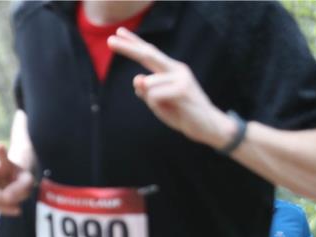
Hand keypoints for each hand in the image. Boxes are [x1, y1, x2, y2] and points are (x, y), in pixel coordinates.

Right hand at [0, 142, 34, 214]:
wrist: (9, 183)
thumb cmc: (18, 179)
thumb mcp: (27, 182)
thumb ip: (21, 187)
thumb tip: (6, 197)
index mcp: (2, 161)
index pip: (1, 155)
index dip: (0, 151)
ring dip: (2, 202)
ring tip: (18, 207)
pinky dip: (3, 208)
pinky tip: (15, 209)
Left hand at [108, 27, 234, 149]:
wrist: (206, 126)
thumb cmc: (181, 113)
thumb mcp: (158, 103)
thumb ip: (146, 92)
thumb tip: (137, 79)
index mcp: (170, 70)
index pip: (149, 53)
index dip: (134, 42)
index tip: (118, 32)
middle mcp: (176, 69)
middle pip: (148, 54)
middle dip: (127, 48)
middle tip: (109, 41)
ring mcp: (181, 77)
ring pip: (147, 85)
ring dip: (150, 101)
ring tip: (169, 108)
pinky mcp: (182, 89)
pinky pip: (154, 96)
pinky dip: (156, 107)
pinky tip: (173, 109)